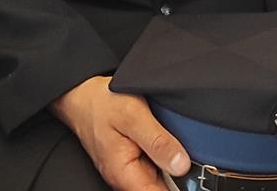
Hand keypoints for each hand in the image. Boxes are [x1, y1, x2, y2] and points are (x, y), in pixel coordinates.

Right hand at [51, 75, 191, 190]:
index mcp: (124, 173)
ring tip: (172, 144)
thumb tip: (182, 165)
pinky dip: (164, 160)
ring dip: (171, 168)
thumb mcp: (133, 115)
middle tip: (185, 154)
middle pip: (161, 189)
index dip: (179, 188)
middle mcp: (124, 179)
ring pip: (159, 180)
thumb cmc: (101, 104)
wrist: (82, 96)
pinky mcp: (131, 164)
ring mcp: (127, 172)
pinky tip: (165, 145)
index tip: (194, 176)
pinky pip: (154, 170)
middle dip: (178, 178)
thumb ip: (158, 141)